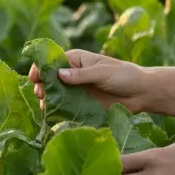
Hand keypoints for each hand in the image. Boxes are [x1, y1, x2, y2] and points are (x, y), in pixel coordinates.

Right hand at [27, 49, 150, 113]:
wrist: (140, 93)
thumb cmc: (124, 76)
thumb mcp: (103, 73)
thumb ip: (82, 75)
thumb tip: (59, 74)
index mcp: (77, 59)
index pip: (53, 60)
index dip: (41, 67)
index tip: (34, 78)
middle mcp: (73, 73)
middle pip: (49, 78)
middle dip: (42, 85)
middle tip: (42, 93)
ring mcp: (75, 90)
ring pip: (53, 94)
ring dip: (46, 99)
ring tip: (47, 106)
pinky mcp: (79, 105)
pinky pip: (63, 107)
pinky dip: (56, 111)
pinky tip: (52, 116)